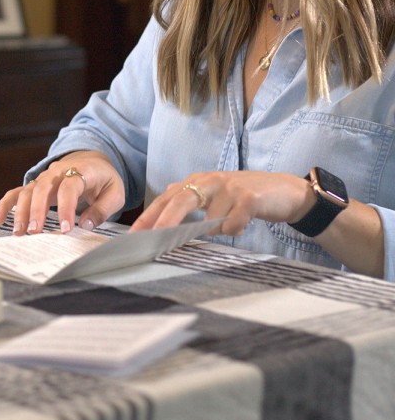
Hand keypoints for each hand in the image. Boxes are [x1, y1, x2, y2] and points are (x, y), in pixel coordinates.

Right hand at [0, 151, 124, 234]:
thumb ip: (102, 209)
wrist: (93, 161)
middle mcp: (58, 171)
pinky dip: (7, 204)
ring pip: (28, 191)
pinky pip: (18, 192)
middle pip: (43, 187)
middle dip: (37, 210)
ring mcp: (45, 177)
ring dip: (22, 211)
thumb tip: (85, 225)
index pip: (69, 187)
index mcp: (81, 170)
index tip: (65, 230)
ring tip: (19, 232)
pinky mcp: (36, 185)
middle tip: (35, 232)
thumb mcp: (115, 193)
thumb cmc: (104, 179)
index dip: (66, 208)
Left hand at [130, 170, 313, 234]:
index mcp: (198, 181)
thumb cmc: (244, 198)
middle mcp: (210, 180)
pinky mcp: (249, 198)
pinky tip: (244, 223)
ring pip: (210, 219)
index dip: (150, 215)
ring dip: (217, 229)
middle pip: (180, 200)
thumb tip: (163, 209)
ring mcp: (230, 187)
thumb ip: (191, 200)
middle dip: (164, 220)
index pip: (168, 198)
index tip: (135, 233)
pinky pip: (233, 223)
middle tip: (152, 238)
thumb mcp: (214, 195)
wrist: (284, 191)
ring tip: (232, 224)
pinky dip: (235, 229)